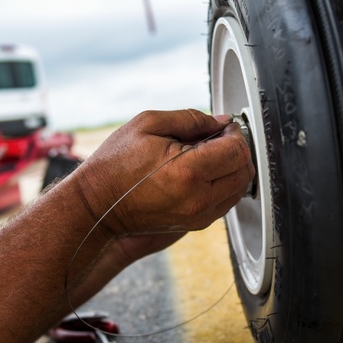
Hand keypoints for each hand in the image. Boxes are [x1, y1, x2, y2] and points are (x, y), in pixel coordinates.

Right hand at [71, 109, 254, 239]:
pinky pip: (227, 201)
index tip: (222, 128)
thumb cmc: (117, 163)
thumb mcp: (148, 124)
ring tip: (209, 156)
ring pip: (239, 188)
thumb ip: (191, 118)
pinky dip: (225, 184)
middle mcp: (199, 197)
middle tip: (218, 139)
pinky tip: (204, 172)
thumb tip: (220, 123)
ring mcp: (199, 215)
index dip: (234, 133)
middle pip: (244, 170)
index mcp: (188, 170)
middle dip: (238, 149)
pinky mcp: (197, 224)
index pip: (237, 150)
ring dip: (233, 168)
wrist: (99, 204)